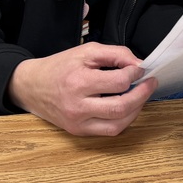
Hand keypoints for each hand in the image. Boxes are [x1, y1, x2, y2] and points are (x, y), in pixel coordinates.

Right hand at [7, 42, 157, 135]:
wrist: (31, 87)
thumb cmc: (59, 66)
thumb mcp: (86, 51)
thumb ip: (115, 54)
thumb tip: (138, 65)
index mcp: (78, 82)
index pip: (118, 82)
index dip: (135, 74)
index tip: (140, 69)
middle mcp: (77, 106)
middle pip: (121, 107)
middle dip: (142, 94)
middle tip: (151, 83)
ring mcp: (78, 123)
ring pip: (118, 124)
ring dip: (136, 109)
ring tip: (141, 95)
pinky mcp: (79, 132)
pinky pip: (109, 131)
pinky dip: (124, 120)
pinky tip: (128, 107)